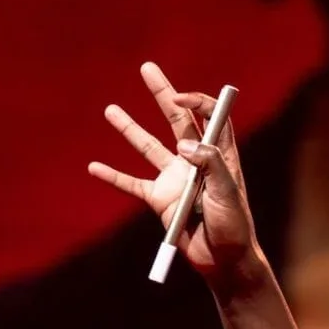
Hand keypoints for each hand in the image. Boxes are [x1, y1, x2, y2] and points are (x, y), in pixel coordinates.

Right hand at [89, 62, 261, 293]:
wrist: (224, 261)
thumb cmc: (234, 226)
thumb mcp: (228, 193)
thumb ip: (210, 165)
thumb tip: (184, 143)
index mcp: (219, 154)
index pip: (209, 117)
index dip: (195, 102)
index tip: (177, 99)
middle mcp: (195, 161)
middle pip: (177, 120)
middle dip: (163, 93)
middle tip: (148, 68)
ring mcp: (175, 180)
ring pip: (148, 147)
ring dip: (129, 129)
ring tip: (110, 110)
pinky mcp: (160, 201)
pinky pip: (131, 184)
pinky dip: (113, 177)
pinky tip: (94, 167)